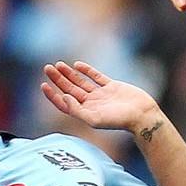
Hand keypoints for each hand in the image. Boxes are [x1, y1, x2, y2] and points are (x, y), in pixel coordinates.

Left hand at [40, 61, 161, 136]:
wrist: (142, 115)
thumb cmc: (120, 121)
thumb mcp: (95, 119)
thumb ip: (77, 110)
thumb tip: (64, 98)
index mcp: (86, 112)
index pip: (64, 103)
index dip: (52, 95)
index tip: (43, 84)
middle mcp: (92, 104)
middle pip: (70, 90)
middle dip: (58, 79)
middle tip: (47, 68)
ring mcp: (102, 95)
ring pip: (81, 82)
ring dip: (69, 74)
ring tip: (58, 64)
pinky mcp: (112, 87)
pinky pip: (96, 77)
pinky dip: (87, 71)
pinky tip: (77, 65)